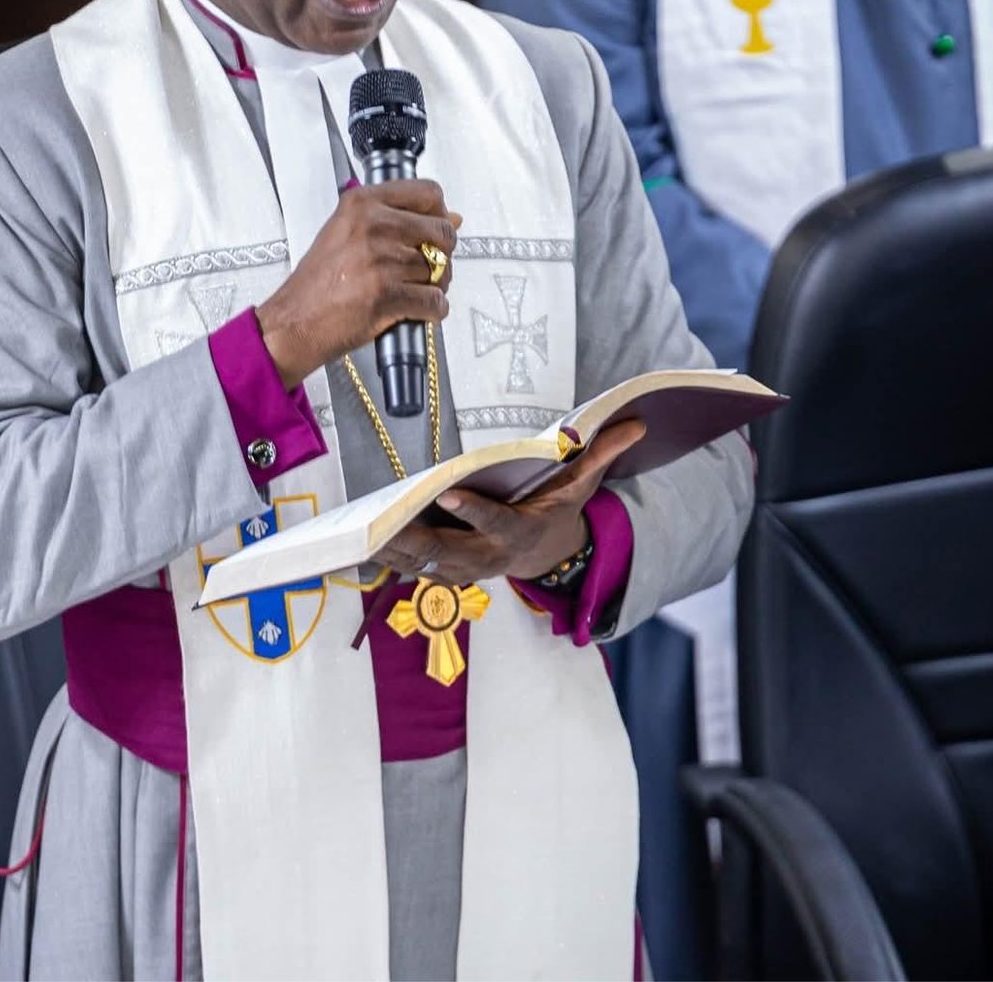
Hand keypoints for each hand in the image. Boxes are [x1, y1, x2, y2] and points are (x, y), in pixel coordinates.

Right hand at [256, 179, 459, 387]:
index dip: (439, 213)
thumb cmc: (318, 282)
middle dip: (442, 255)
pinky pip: (435, 302)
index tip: (433, 227)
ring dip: (435, 286)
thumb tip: (452, 218)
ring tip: (411, 291)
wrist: (294, 321)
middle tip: (424, 268)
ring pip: (441, 270)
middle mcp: (373, 226)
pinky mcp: (387, 295)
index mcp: (363, 204)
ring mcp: (381, 260)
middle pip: (442, 232)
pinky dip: (432, 311)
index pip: (428, 193)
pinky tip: (414, 310)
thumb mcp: (349, 234)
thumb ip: (397, 220)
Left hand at [376, 419, 646, 583]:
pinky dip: (385, 559)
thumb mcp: (581, 482)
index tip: (451, 495)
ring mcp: (463, 567)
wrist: (542, 551)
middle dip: (416, 540)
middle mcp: (487, 555)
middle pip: (448, 551)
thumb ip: (602, 453)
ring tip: (360, 536)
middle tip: (384, 525)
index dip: (474, 513)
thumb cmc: (555, 506)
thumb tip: (636, 422)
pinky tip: (356, 547)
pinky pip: (410, 568)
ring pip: (423, 564)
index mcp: (517, 530)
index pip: (495, 523)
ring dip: (393, 553)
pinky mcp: (444, 569)